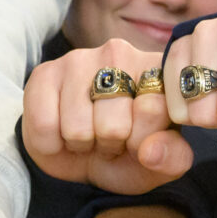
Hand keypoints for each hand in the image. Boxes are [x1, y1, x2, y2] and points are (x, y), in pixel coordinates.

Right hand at [21, 42, 192, 194]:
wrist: (80, 156)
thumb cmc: (127, 154)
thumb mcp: (159, 164)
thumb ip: (172, 158)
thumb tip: (150, 150)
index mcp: (158, 70)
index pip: (155, 109)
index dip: (144, 141)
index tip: (139, 139)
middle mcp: (121, 53)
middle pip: (115, 125)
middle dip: (111, 143)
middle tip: (110, 137)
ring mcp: (80, 59)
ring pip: (78, 127)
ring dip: (81, 142)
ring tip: (88, 133)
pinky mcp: (44, 72)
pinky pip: (44, 125)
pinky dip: (51, 143)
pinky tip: (60, 131)